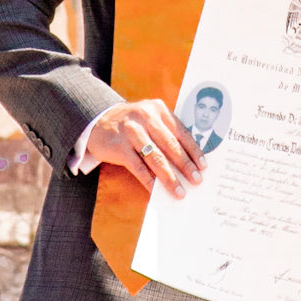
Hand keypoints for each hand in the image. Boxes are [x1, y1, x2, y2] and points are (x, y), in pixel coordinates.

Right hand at [90, 99, 204, 198]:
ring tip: (179, 191)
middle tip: (197, 180)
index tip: (203, 166)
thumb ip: (167, 132)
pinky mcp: (119, 146)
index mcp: (158, 109)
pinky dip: (149, 181)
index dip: (194, 151)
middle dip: (185, 165)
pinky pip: (138, 167)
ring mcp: (131, 131)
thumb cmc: (131, 123)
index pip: (181, 132)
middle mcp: (145, 117)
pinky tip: (157, 191)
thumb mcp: (150, 118)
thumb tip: (188, 161)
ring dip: (169, 177)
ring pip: (155, 157)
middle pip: (170, 145)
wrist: (97, 119)